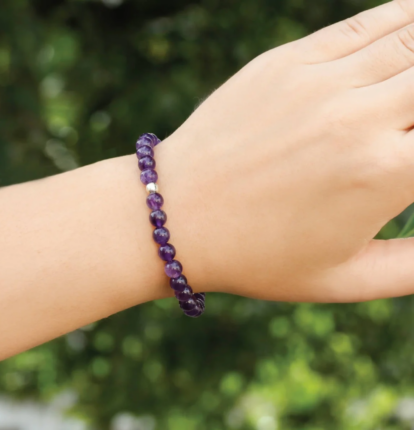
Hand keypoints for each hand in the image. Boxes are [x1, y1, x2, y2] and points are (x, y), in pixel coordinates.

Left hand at [157, 0, 413, 302]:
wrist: (176, 217)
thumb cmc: (256, 257)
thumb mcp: (344, 280)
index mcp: (385, 175)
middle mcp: (360, 117)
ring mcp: (320, 81)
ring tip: (412, 88)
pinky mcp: (286, 62)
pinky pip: (366, 26)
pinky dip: (404, 21)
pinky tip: (410, 37)